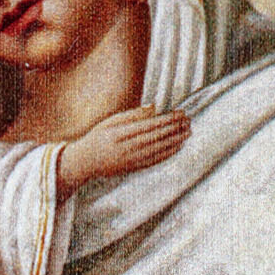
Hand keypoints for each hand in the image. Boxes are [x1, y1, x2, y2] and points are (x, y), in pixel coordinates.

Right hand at [57, 105, 190, 190]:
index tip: (179, 113)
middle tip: (188, 120)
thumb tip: (153, 107)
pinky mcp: (135, 167)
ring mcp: (132, 159)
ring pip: (159, 148)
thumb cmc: (98, 138)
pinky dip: (168, 153)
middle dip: (175, 128)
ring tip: (188, 132)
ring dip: (176, 140)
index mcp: (121, 133)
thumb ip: (132, 114)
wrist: (86, 162)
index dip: (167, 119)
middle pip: (157, 136)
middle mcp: (128, 147)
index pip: (150, 125)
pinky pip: (156, 160)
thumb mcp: (110, 121)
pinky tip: (178, 146)